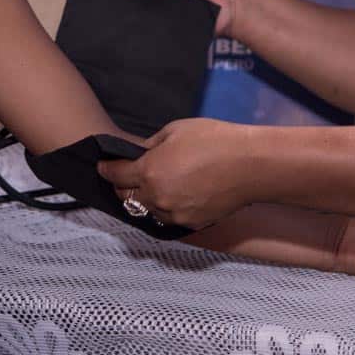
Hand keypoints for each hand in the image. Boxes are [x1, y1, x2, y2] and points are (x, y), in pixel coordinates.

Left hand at [98, 118, 256, 229]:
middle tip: (127, 175)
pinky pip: (168, 216)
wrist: (250, 165)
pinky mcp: (190, 223)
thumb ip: (151, 145)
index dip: (106, 168)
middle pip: (125, 197)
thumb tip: (140, 154)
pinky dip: (166, 206)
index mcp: (149, 171)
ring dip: (145, 198)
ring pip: (147, 209)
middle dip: (122, 185)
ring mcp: (173, 213)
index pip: (115, 175)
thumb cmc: (215, 140)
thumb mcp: (176, 130)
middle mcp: (156, 197)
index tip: (103, 165)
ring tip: (158, 183)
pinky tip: (177, 193)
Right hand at [127, 0, 236, 35]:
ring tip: (133, 27)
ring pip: (145, 23)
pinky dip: (155, 37)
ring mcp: (163, 18)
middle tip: (121, 13)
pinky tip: (149, 37)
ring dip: (141, 25)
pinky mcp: (172, 34)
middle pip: (135, 7)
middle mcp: (157, 0)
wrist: (232, 4)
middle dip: (129, 10)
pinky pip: (159, 37)